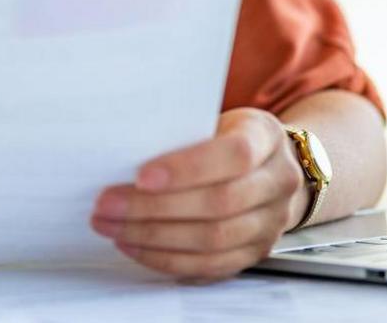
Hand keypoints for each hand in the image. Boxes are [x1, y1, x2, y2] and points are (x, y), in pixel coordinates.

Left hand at [89, 108, 306, 281]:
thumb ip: (181, 134)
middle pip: (220, 203)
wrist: (269, 166)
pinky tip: (136, 247)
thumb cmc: (228, 137)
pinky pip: (210, 266)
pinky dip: (168, 259)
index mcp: (267, 138)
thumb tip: (122, 156)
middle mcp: (278, 182)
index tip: (141, 176)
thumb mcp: (214, 120)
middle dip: (155, 208)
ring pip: (213, 241)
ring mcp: (272, 223)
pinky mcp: (256, 253)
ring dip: (154, 238)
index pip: (234, 154)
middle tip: (107, 205)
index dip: (188, 168)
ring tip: (113, 228)